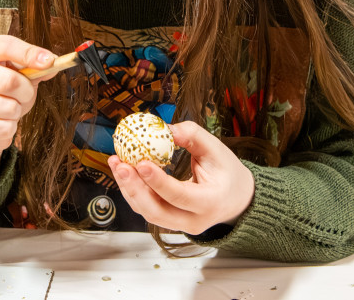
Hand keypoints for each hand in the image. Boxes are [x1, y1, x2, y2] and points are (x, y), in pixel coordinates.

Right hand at [0, 35, 55, 189]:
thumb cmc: (1, 92)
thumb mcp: (19, 73)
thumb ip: (36, 65)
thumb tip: (52, 63)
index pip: (4, 45)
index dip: (29, 53)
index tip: (49, 62)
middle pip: (8, 80)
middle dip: (26, 91)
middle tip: (25, 95)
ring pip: (7, 107)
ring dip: (17, 111)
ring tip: (9, 109)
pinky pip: (2, 128)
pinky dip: (9, 128)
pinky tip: (1, 122)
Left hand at [108, 120, 254, 234]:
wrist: (236, 199)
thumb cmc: (227, 172)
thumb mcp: (216, 149)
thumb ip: (192, 136)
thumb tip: (164, 128)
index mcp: (210, 203)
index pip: (179, 196)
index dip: (158, 181)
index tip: (141, 162)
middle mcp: (194, 220)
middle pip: (157, 212)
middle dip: (135, 188)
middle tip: (121, 165)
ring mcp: (180, 225)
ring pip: (148, 212)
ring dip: (129, 188)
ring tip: (117, 163)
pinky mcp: (170, 221)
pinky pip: (147, 209)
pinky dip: (134, 191)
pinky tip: (125, 171)